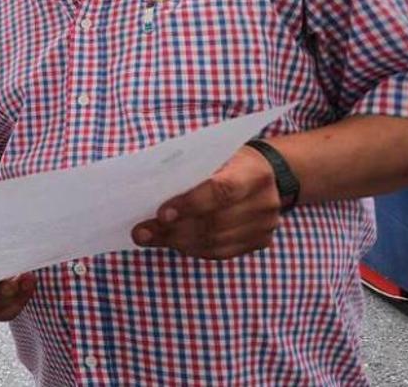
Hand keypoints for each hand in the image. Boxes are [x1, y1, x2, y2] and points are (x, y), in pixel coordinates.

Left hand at [133, 146, 282, 259]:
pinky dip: (193, 249)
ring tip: (149, 237)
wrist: (265, 172)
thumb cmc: (227, 161)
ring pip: (215, 242)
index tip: (161, 214)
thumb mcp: (213, 155)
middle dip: (174, 229)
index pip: (222, 191)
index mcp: (254, 173)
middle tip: (141, 231)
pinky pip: (221, 252)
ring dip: (177, 242)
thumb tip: (150, 192)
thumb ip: (190, 170)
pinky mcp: (260, 241)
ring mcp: (265, 225)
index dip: (191, 204)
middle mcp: (265, 201)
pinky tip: (172, 243)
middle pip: (215, 222)